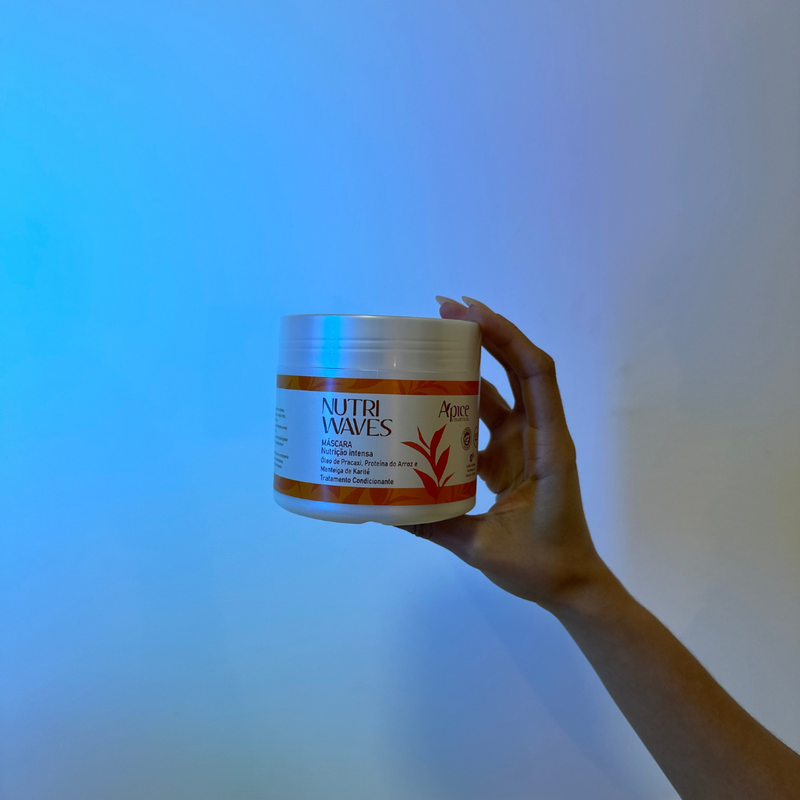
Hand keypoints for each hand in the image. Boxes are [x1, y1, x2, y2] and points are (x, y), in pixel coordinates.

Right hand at [402, 296, 608, 610]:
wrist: (572, 584)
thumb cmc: (542, 565)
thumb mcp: (484, 547)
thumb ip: (435, 526)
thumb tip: (384, 510)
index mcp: (546, 447)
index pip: (535, 374)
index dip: (506, 336)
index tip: (469, 312)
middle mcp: (538, 435)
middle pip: (519, 367)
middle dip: (486, 332)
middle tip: (442, 309)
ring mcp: (525, 444)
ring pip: (502, 389)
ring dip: (475, 361)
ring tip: (433, 339)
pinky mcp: (511, 457)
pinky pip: (487, 418)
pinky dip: (464, 400)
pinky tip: (432, 394)